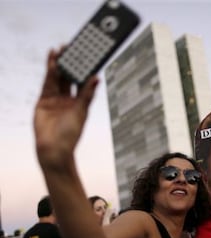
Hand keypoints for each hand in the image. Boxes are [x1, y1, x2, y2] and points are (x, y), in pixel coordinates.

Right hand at [34, 49, 97, 168]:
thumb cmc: (71, 134)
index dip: (84, 69)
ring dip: (59, 64)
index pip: (82, 82)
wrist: (54, 148)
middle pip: (69, 77)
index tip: (87, 55)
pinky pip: (47, 83)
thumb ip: (87, 93)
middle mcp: (68, 99)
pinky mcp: (43, 101)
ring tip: (60, 49)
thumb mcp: (81, 111)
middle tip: (72, 46)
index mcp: (80, 102)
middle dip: (70, 63)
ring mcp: (55, 99)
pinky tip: (52, 61)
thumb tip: (97, 78)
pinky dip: (49, 72)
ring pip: (58, 78)